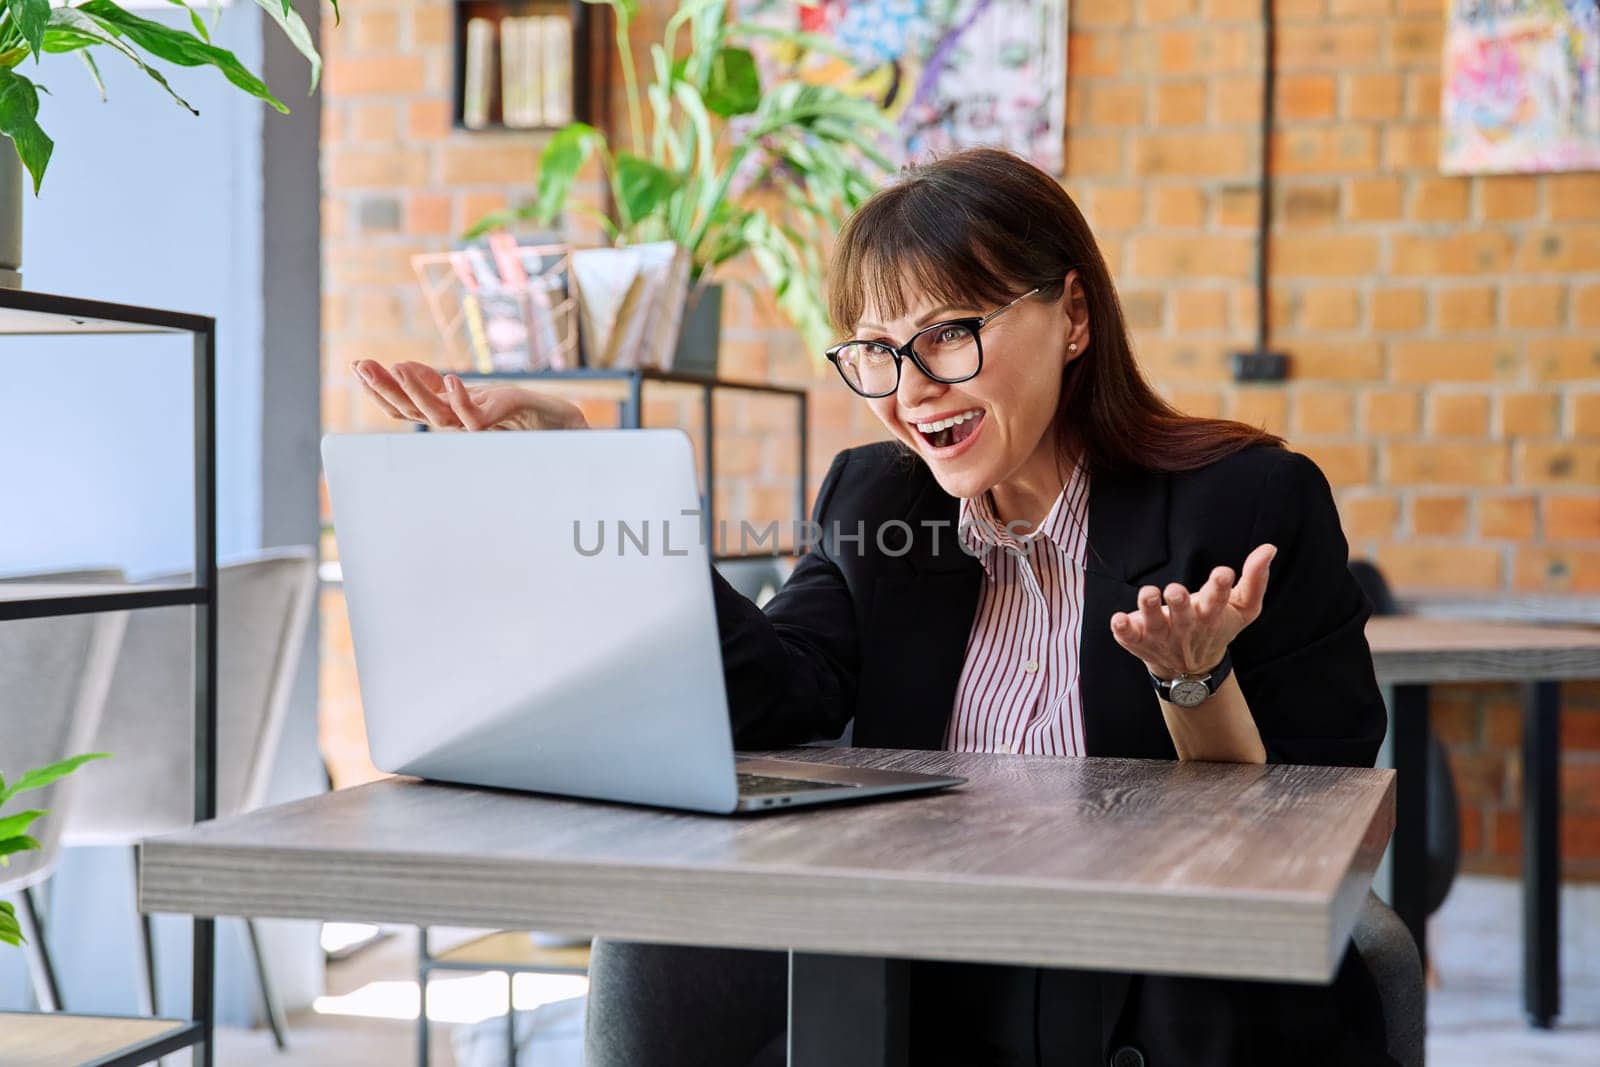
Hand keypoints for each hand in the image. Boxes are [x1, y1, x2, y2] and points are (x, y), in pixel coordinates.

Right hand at [351, 360, 588, 431]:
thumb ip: (434, 383)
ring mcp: (472, 426)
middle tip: (360, 365)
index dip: (378, 389)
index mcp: (442, 415)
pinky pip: (473, 417)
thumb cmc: (509, 407)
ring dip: (414, 391)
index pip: (402, 406)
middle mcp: (452, 424)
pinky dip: (461, 400)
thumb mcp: (464, 389)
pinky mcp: (496, 423)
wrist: (550, 419)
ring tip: (395, 367)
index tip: (357, 366)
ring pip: (435, 415)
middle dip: (383, 388)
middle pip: (410, 411)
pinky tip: (450, 378)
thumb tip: (402, 367)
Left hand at [1109, 543, 1276, 680]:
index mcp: (1211, 616)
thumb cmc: (1216, 626)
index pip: (1218, 602)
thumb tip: (1269, 547)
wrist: (1189, 668)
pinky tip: (1117, 618)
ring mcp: (1161, 635)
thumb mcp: (1243, 608)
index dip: (1220, 588)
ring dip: (1149, 609)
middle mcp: (1185, 627)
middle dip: (1180, 602)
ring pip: (1154, 623)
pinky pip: (1128, 637)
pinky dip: (1122, 629)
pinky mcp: (1138, 639)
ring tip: (1148, 593)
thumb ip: (1256, 579)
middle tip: (1176, 590)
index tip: (1223, 573)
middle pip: (1184, 616)